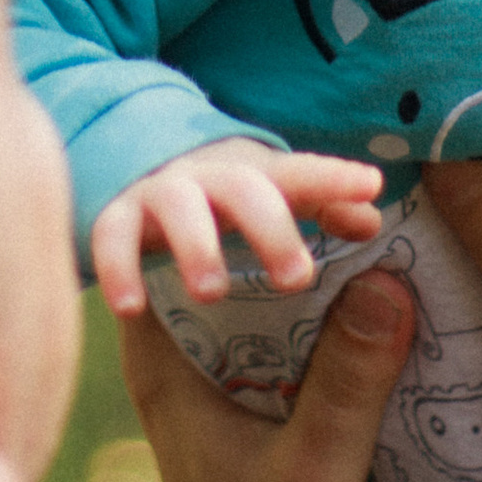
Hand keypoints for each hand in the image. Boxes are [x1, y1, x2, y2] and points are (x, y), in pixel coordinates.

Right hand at [91, 139, 383, 320]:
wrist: (141, 172)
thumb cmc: (228, 200)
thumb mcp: (276, 200)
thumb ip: (324, 207)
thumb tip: (370, 218)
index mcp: (258, 178)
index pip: (300, 174)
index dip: (333, 178)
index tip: (370, 185)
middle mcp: (210, 178)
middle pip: (243, 188)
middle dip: (270, 227)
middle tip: (297, 277)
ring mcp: (161, 194)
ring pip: (178, 205)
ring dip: (196, 244)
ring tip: (212, 292)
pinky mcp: (116, 216)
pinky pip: (111, 235)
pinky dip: (117, 266)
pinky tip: (130, 308)